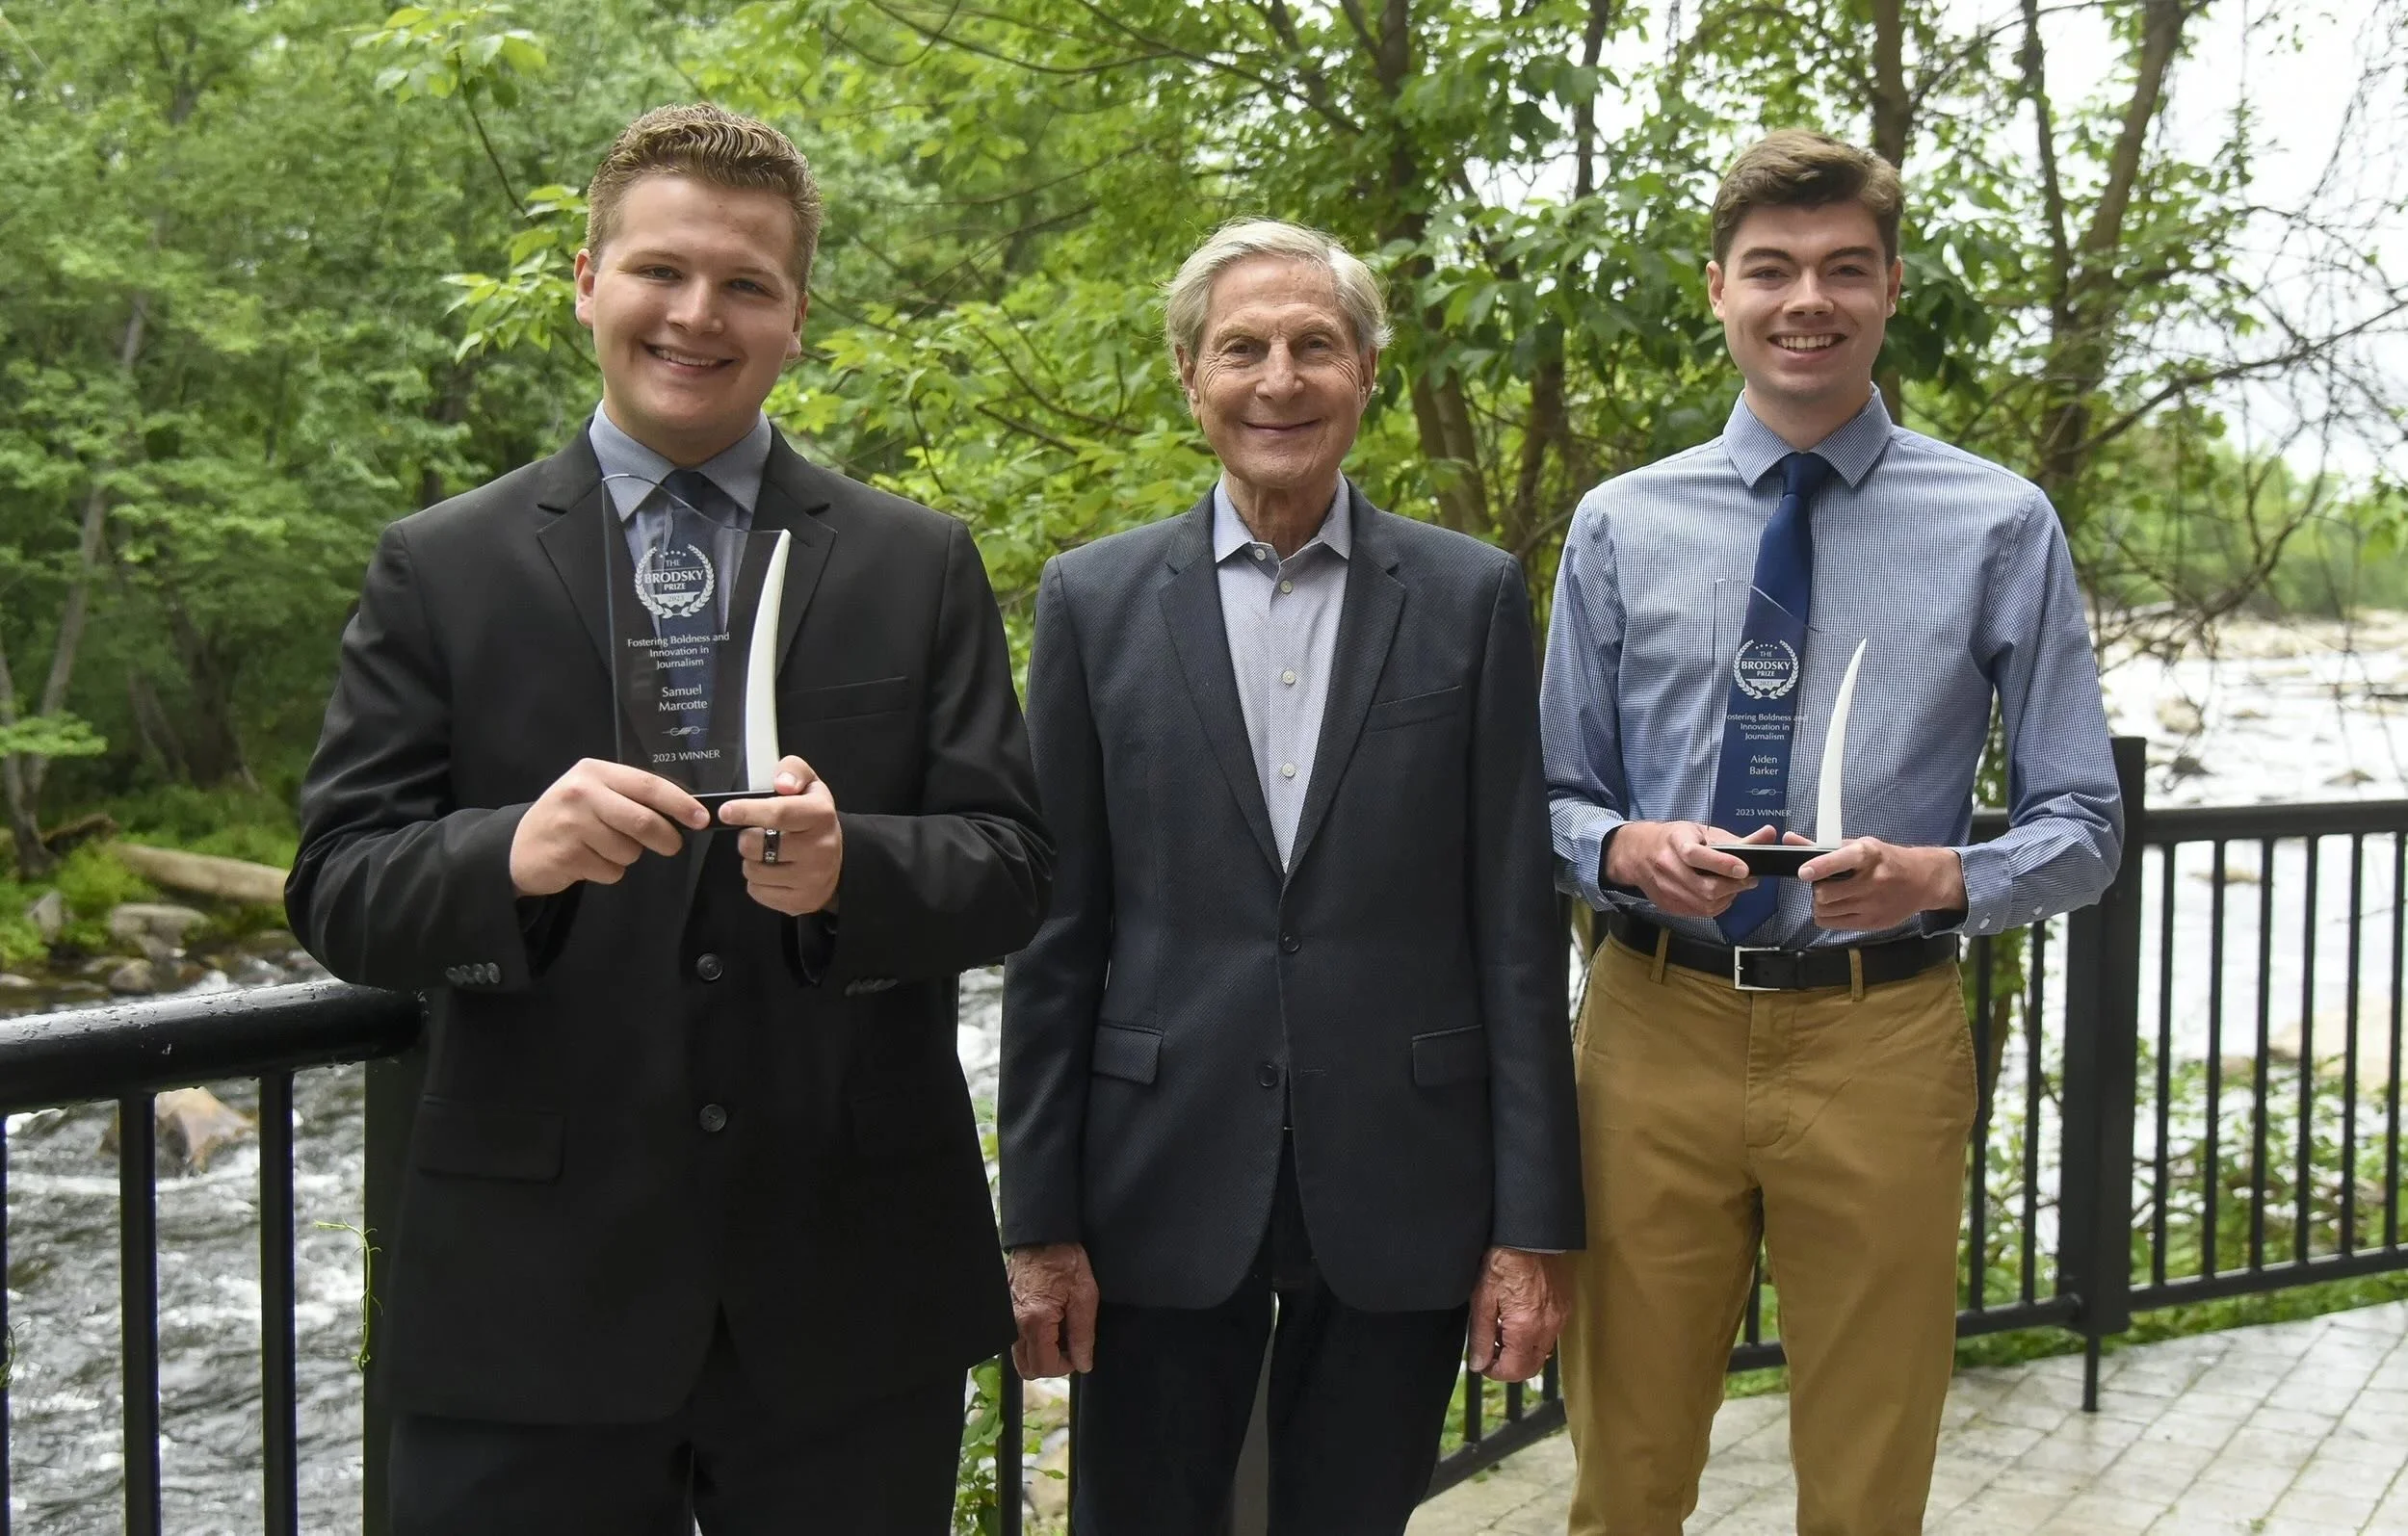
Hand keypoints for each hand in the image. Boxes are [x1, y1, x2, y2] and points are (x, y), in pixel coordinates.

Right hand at [508, 758, 708, 896]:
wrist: (517, 847)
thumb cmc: (567, 819)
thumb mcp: (594, 795)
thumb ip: (631, 797)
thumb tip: (684, 812)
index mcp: (594, 772)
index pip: (648, 784)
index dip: (680, 803)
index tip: (702, 819)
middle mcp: (582, 793)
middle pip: (643, 821)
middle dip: (665, 838)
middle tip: (670, 846)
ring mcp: (572, 825)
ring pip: (629, 850)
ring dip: (627, 857)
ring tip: (602, 848)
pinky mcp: (567, 855)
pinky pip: (611, 871)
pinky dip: (608, 872)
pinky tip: (587, 861)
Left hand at [716, 756, 841, 915]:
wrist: (840, 861)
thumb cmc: (814, 818)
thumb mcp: (810, 785)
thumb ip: (793, 771)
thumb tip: (782, 784)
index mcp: (820, 816)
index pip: (778, 813)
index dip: (747, 811)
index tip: (726, 812)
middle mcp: (819, 849)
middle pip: (756, 845)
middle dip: (746, 838)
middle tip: (758, 834)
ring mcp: (811, 879)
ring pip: (753, 871)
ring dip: (752, 861)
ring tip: (768, 854)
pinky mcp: (801, 902)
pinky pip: (758, 892)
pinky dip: (759, 882)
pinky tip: (774, 872)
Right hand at [1007, 1242, 1098, 1376]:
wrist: (1043, 1236)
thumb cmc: (1065, 1261)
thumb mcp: (1084, 1296)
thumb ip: (1083, 1335)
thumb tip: (1083, 1364)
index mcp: (1035, 1322)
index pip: (1045, 1366)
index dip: (1065, 1366)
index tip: (1077, 1352)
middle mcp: (1015, 1325)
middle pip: (1027, 1368)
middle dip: (1050, 1365)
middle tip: (1068, 1346)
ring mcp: (1007, 1319)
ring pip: (1019, 1356)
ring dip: (1040, 1353)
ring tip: (1059, 1332)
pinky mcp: (1006, 1312)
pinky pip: (1016, 1339)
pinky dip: (1032, 1340)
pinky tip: (1048, 1322)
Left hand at [1467, 1247, 1569, 1380]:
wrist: (1529, 1234)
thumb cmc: (1504, 1260)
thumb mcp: (1482, 1298)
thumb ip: (1481, 1336)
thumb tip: (1479, 1363)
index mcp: (1526, 1327)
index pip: (1515, 1371)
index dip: (1495, 1372)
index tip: (1483, 1362)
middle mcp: (1549, 1327)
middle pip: (1532, 1367)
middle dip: (1510, 1364)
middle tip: (1492, 1348)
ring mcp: (1560, 1317)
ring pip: (1542, 1352)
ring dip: (1522, 1350)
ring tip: (1503, 1328)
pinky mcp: (1565, 1307)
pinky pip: (1551, 1333)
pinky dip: (1534, 1335)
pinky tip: (1518, 1317)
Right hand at [1603, 821, 1769, 917]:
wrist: (1637, 854)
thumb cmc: (1675, 839)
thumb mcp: (1702, 831)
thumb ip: (1737, 838)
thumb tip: (1770, 834)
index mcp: (1675, 842)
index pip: (1697, 856)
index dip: (1722, 864)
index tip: (1744, 868)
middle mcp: (1666, 867)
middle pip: (1704, 887)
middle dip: (1733, 886)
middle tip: (1749, 879)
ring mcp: (1665, 889)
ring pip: (1704, 903)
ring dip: (1727, 897)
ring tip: (1735, 886)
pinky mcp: (1667, 905)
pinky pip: (1699, 912)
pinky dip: (1716, 905)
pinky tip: (1720, 895)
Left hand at [1796, 837, 1965, 930]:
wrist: (1923, 881)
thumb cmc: (1886, 860)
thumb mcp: (1860, 846)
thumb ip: (1823, 846)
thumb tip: (1788, 839)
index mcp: (1868, 855)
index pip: (1840, 861)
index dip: (1819, 867)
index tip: (1804, 872)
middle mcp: (1871, 880)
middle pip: (1826, 893)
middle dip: (1817, 888)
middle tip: (1822, 884)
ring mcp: (1872, 905)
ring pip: (1826, 910)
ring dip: (1820, 903)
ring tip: (1829, 895)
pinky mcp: (1872, 923)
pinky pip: (1833, 924)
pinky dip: (1827, 916)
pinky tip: (1836, 906)